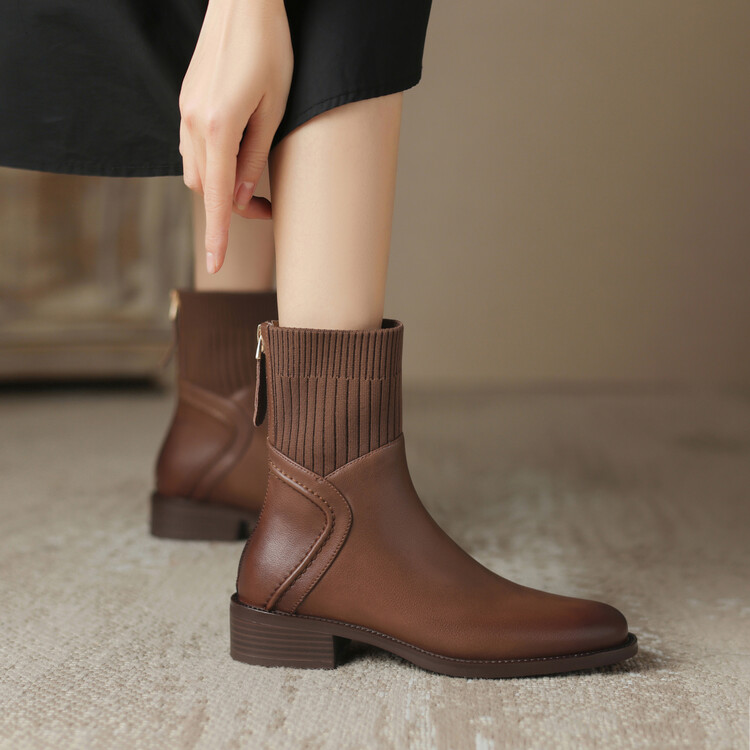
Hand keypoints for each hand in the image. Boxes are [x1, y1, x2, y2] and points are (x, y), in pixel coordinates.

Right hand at [179, 0, 292, 272]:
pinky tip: (235, 152)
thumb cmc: (270, 48)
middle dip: (233, 206)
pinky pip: (192, 149)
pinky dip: (212, 163)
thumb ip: (256, 155)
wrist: (242, 0)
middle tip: (269, 205)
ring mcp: (184, 111)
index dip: (218, 235)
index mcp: (218, 126)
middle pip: (206, 188)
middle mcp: (193, 123)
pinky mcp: (186, 102)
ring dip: (223, 185)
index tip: (215, 265)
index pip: (218, 197)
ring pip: (197, 171)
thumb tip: (244, 195)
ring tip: (256, 178)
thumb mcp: (276, 107)